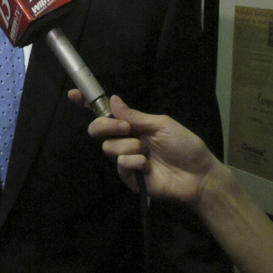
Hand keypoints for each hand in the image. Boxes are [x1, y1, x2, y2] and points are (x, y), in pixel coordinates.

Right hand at [67, 91, 221, 208]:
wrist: (199, 174)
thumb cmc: (185, 145)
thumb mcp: (161, 124)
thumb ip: (135, 115)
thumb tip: (112, 100)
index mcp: (133, 125)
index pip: (106, 113)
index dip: (88, 104)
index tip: (73, 94)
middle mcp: (126, 140)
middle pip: (98, 130)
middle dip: (105, 126)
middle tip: (124, 128)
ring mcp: (126, 159)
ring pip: (108, 147)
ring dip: (128, 146)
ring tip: (146, 152)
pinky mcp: (129, 178)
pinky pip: (120, 165)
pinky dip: (133, 162)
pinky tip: (147, 166)